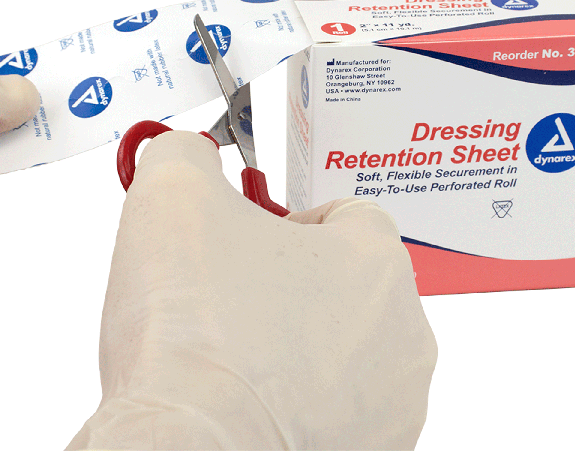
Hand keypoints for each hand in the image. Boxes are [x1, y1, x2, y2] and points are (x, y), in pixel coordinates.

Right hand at [67, 131, 436, 449]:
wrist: (181, 447)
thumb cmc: (193, 331)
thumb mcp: (171, 193)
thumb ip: (185, 153)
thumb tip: (186, 153)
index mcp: (375, 261)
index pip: (347, 214)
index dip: (290, 220)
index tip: (250, 239)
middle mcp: (403, 335)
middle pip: (351, 281)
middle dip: (295, 280)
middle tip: (235, 293)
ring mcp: (392, 406)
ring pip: (349, 347)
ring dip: (302, 339)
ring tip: (238, 347)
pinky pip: (339, 406)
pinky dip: (302, 397)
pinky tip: (248, 395)